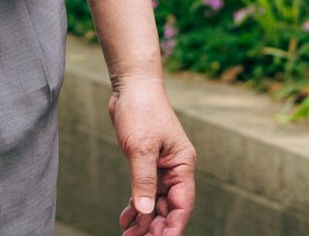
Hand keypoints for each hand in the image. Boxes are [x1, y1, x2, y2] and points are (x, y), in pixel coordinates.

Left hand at [111, 80, 194, 234]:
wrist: (131, 87)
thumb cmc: (141, 111)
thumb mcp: (141, 147)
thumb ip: (144, 180)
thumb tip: (147, 210)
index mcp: (182, 164)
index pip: (182, 204)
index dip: (173, 226)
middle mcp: (174, 168)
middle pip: (168, 206)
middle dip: (155, 226)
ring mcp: (160, 166)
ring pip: (155, 201)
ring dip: (144, 219)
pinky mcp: (145, 163)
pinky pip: (144, 191)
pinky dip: (136, 205)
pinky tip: (126, 218)